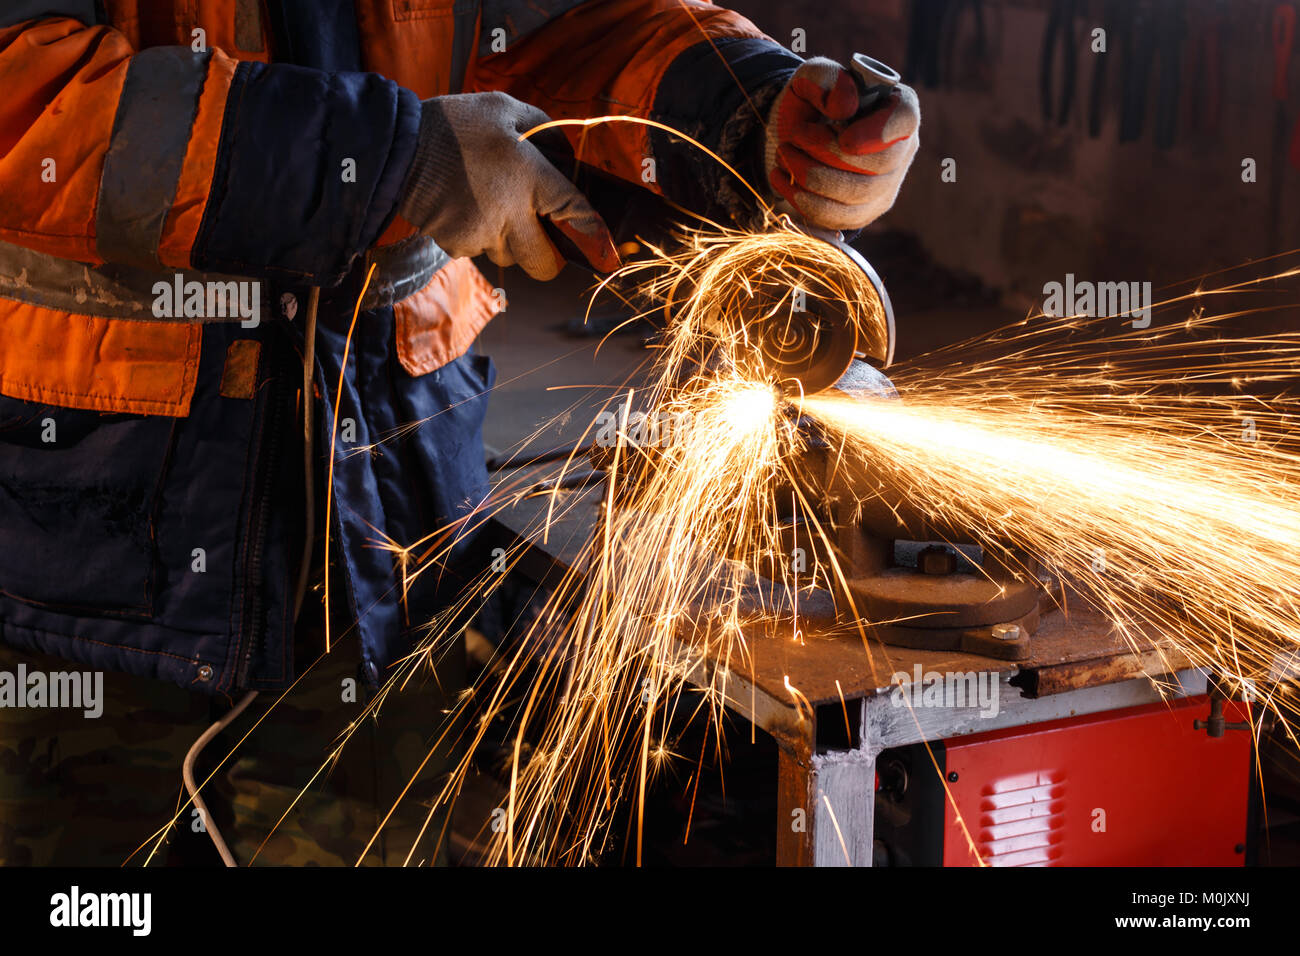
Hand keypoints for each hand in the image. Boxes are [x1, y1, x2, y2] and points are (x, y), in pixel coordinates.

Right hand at [399, 92, 619, 279]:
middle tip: (543, 234)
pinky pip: (479, 250)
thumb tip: (569, 158)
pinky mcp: (456, 246)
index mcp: (528, 177)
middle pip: (544, 265)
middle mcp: (509, 215)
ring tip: (492, 204)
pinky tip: (466, 206)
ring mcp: (481, 235)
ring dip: (510, 240)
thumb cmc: (456, 124)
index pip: (575, 214)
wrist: (398, 147)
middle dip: (549, 256)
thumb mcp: (506, 109)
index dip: (593, 234)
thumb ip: (546, 131)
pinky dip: (479, 235)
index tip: (604, 248)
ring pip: (510, 256)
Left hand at [764, 58, 919, 231]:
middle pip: (881, 163)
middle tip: (794, 137)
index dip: (878, 132)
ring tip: (784, 155)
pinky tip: (781, 179)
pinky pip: (838, 218)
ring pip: (858, 195)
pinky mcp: (863, 213)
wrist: (795, 138)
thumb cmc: (811, 102)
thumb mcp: (811, 77)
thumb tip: (844, 106)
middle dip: (829, 154)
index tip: (844, 138)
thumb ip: (825, 77)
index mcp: (898, 107)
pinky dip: (803, 201)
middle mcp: (902, 150)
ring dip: (811, 176)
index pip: (905, 120)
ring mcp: (886, 187)